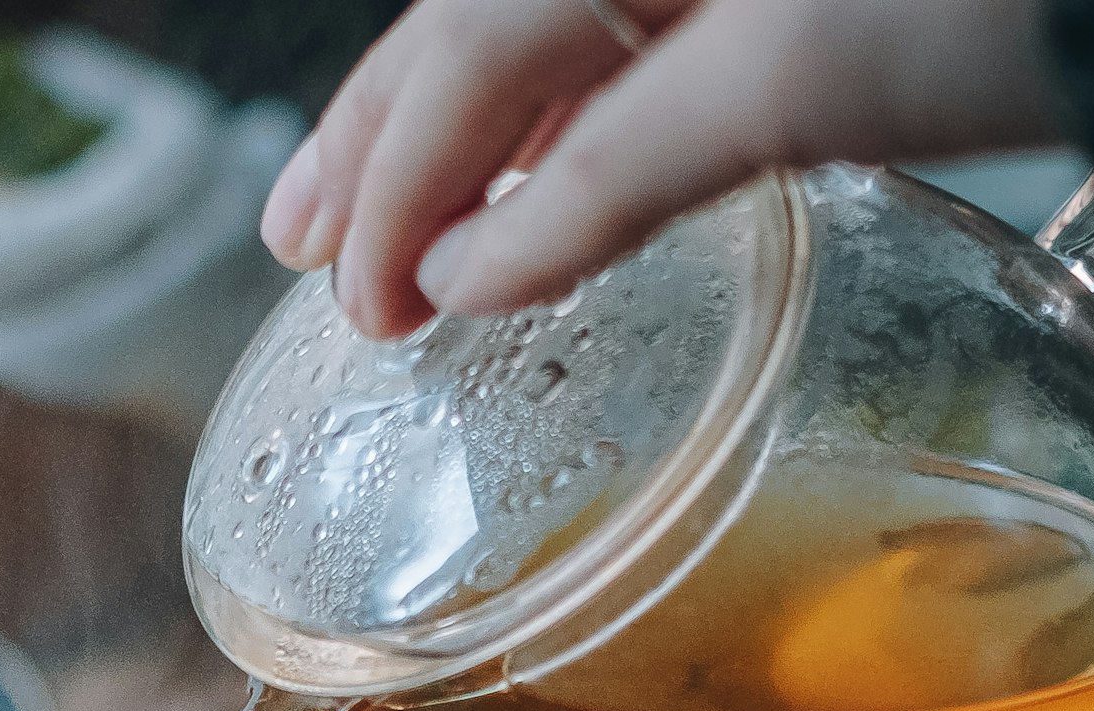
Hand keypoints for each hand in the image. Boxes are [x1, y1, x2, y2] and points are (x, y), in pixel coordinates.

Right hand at [262, 0, 1067, 336]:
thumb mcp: (795, 82)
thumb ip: (615, 173)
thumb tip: (471, 276)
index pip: (473, 40)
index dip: (398, 174)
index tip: (353, 298)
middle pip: (483, 14)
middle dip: (390, 132)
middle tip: (297, 241)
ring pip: (552, 26)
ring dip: (465, 125)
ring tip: (385, 217)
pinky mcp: (789, 2)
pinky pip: (631, 36)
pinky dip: (567, 110)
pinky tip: (537, 174)